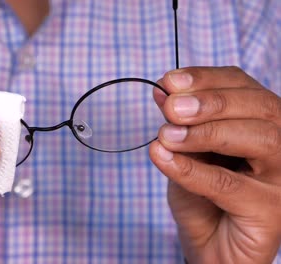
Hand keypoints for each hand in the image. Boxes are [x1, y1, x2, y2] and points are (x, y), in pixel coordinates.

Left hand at [149, 66, 280, 262]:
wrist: (208, 244)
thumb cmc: (201, 194)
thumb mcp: (186, 150)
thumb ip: (179, 123)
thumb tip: (164, 90)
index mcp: (262, 122)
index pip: (244, 87)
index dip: (207, 79)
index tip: (170, 81)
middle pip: (261, 108)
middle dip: (211, 102)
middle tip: (171, 108)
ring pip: (258, 140)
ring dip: (205, 132)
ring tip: (166, 135)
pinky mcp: (272, 212)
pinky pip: (230, 184)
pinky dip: (192, 169)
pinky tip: (163, 157)